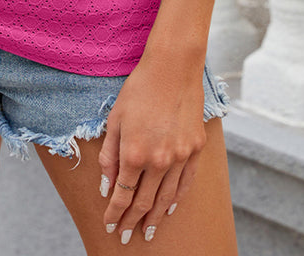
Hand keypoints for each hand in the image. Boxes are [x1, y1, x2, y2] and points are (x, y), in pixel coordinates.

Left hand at [99, 50, 206, 243]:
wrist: (173, 68)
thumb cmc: (139, 89)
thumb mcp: (115, 119)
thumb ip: (109, 156)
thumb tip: (107, 186)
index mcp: (134, 153)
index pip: (123, 194)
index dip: (115, 213)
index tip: (110, 225)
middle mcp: (159, 160)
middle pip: (144, 201)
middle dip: (132, 221)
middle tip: (126, 236)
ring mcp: (181, 156)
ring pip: (166, 197)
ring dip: (155, 217)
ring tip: (148, 230)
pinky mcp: (196, 149)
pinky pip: (186, 183)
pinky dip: (177, 199)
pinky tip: (169, 208)